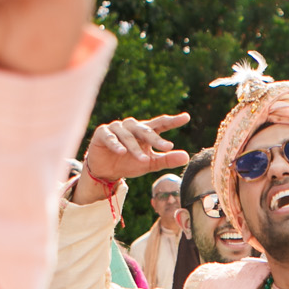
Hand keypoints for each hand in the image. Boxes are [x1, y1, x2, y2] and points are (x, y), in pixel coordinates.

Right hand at [71, 114, 191, 202]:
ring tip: (143, 160)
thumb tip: (186, 157)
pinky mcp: (102, 133)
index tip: (186, 117)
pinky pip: (110, 137)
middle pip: (145, 130)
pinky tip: (121, 151)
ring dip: (135, 148)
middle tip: (167, 147)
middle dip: (156, 139)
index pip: (160, 124)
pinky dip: (115, 144)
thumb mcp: (150, 163)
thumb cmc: (130, 163)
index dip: (172, 120)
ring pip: (128, 136)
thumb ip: (167, 159)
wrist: (106, 171)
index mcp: (145, 131)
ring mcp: (116, 128)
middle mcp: (132, 127)